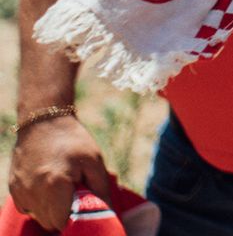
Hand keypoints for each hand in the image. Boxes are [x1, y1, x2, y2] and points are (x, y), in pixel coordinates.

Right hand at [8, 114, 110, 230]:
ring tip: (62, 188)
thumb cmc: (73, 141)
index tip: (84, 208)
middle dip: (64, 215)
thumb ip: (101, 191)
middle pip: (50, 223)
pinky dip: (39, 203)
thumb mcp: (94, 162)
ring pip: (38, 217)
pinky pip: (28, 208)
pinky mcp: (13, 189)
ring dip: (51, 210)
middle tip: (75, 195)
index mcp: (55, 185)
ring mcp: (20, 192)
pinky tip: (48, 186)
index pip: (62, 222)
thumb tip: (106, 213)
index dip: (75, 219)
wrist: (43, 122)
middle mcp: (33, 192)